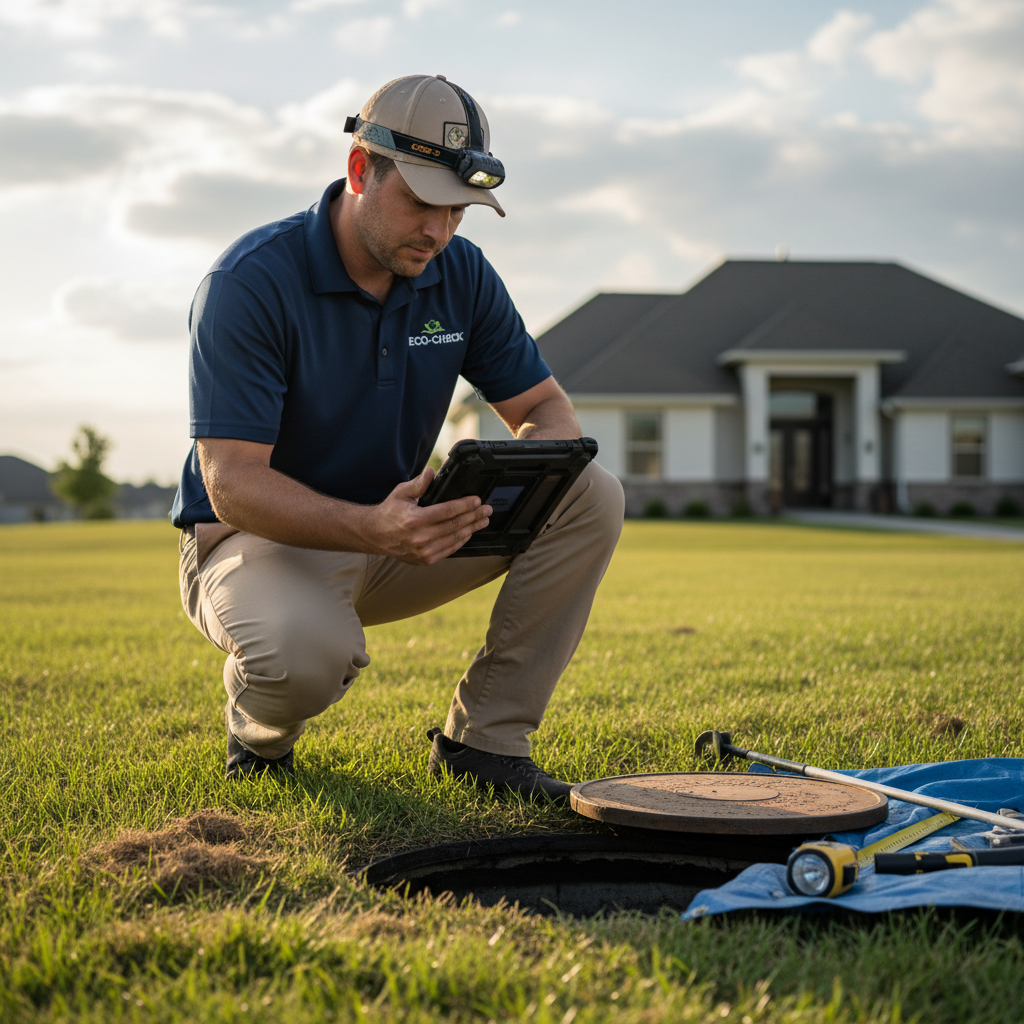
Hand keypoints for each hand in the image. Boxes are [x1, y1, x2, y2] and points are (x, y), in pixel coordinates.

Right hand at [363, 466, 491, 564]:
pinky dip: (461, 541)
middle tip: (487, 510)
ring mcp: (424, 551)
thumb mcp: (401, 493)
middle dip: (474, 516)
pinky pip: (449, 550)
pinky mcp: (425, 560)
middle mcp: (421, 538)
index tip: (477, 500)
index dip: (465, 505)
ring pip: (455, 539)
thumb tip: (431, 471)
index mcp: (415, 519)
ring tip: (482, 521)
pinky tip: (468, 533)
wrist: (375, 535)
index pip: (448, 511)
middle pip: (455, 525)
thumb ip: (419, 483)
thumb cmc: (389, 512)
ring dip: (472, 529)